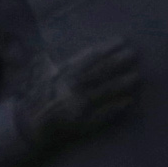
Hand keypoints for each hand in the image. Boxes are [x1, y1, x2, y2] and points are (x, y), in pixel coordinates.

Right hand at [17, 37, 142, 151]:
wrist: (31, 126)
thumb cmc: (40, 96)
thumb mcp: (45, 74)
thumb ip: (62, 61)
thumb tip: (84, 48)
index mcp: (63, 73)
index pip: (89, 56)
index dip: (107, 47)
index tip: (122, 39)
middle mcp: (72, 88)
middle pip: (100, 71)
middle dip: (119, 61)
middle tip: (134, 53)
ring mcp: (78, 106)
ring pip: (104, 91)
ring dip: (122, 83)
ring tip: (137, 76)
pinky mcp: (83, 123)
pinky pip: (103, 114)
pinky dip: (117, 108)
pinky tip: (130, 101)